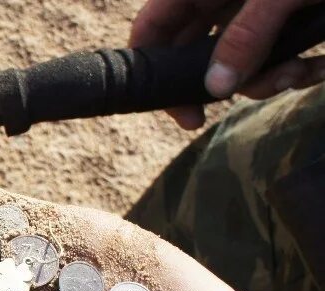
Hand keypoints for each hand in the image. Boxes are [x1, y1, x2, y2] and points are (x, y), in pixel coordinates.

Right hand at [130, 0, 324, 128]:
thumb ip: (246, 36)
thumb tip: (215, 89)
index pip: (154, 25)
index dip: (153, 67)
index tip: (181, 110)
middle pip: (197, 51)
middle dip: (223, 80)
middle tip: (236, 105)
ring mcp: (256, 8)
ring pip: (238, 60)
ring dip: (267, 78)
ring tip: (298, 73)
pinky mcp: (287, 19)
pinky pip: (276, 54)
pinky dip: (297, 67)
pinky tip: (319, 66)